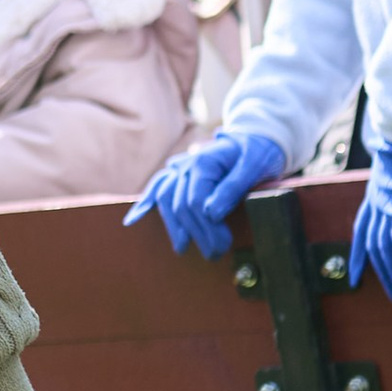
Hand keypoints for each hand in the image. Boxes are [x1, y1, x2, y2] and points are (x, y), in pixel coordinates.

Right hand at [124, 128, 287, 257]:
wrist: (257, 137)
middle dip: (196, 232)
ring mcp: (180, 169)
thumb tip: (211, 213)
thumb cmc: (259, 153)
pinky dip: (145, 204)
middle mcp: (187, 165)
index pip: (195, 200)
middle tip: (215, 253)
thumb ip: (233, 188)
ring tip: (182, 247)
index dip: (207, 225)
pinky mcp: (180, 174)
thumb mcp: (254, 167)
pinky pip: (158, 189)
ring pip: (166, 200)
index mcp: (204, 162)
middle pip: (181, 204)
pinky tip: (132, 221)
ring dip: (173, 226)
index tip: (223, 244)